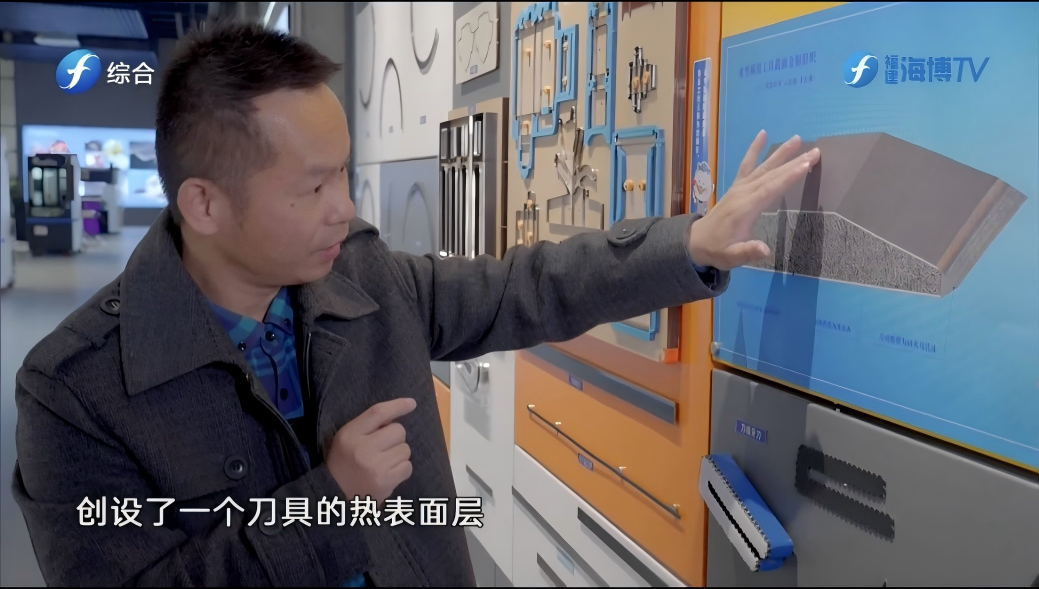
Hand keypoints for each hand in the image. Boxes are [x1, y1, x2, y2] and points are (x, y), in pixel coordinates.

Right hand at [325, 397, 416, 502]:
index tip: (411, 403)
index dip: (397, 406)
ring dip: (398, 455)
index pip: (378, 412)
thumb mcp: (348, 438)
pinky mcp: (385, 482)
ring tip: (383, 463)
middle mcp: (362, 448)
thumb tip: (398, 415)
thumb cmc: (344, 462)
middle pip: (398, 431)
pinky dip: (401, 469)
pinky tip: (388, 474)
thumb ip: (369, 425)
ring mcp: (375, 466)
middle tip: (382, 448)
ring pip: (405, 449)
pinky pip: (407, 467)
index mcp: (350, 434)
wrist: (334, 495)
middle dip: (395, 438)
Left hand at [687, 130, 819, 270]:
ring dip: (780, 153)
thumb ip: (748, 252)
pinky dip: (754, 149)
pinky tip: (762, 134)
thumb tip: (765, 249)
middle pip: (771, 175)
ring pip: (762, 167)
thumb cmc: (718, 250)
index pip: (771, 189)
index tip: (806, 164)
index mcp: (745, 209)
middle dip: (793, 163)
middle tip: (814, 152)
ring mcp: (739, 187)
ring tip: (797, 139)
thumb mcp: (731, 257)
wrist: (696, 241)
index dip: (789, 176)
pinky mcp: (736, 186)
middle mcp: (743, 193)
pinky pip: (746, 164)